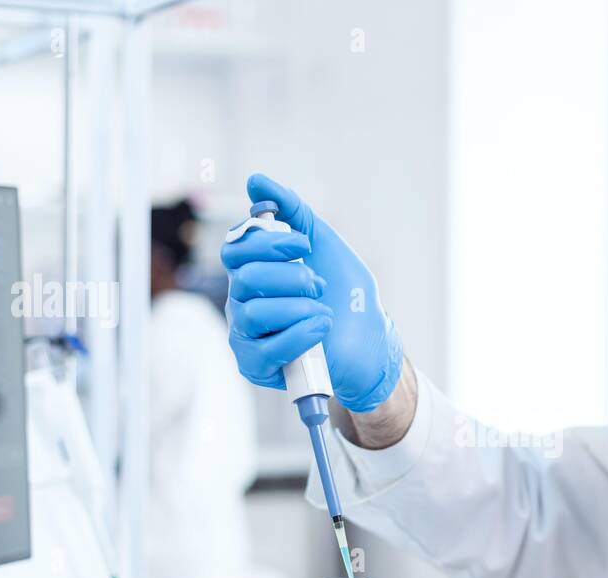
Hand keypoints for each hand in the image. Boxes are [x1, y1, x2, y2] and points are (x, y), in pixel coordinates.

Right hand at [221, 173, 403, 412]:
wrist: (371, 338)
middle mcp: (242, 300)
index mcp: (253, 270)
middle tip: (318, 285)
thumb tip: (256, 181)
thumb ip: (291, 210)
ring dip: (298, 308)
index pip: (235, 248)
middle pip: (244, 277)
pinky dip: (300, 335)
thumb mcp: (322, 242)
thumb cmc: (345, 293)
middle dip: (292, 277)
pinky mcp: (258, 366)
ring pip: (253, 312)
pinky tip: (321, 330)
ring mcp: (247, 335)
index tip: (303, 246)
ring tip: (323, 312)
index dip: (268, 243)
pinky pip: (265, 348)